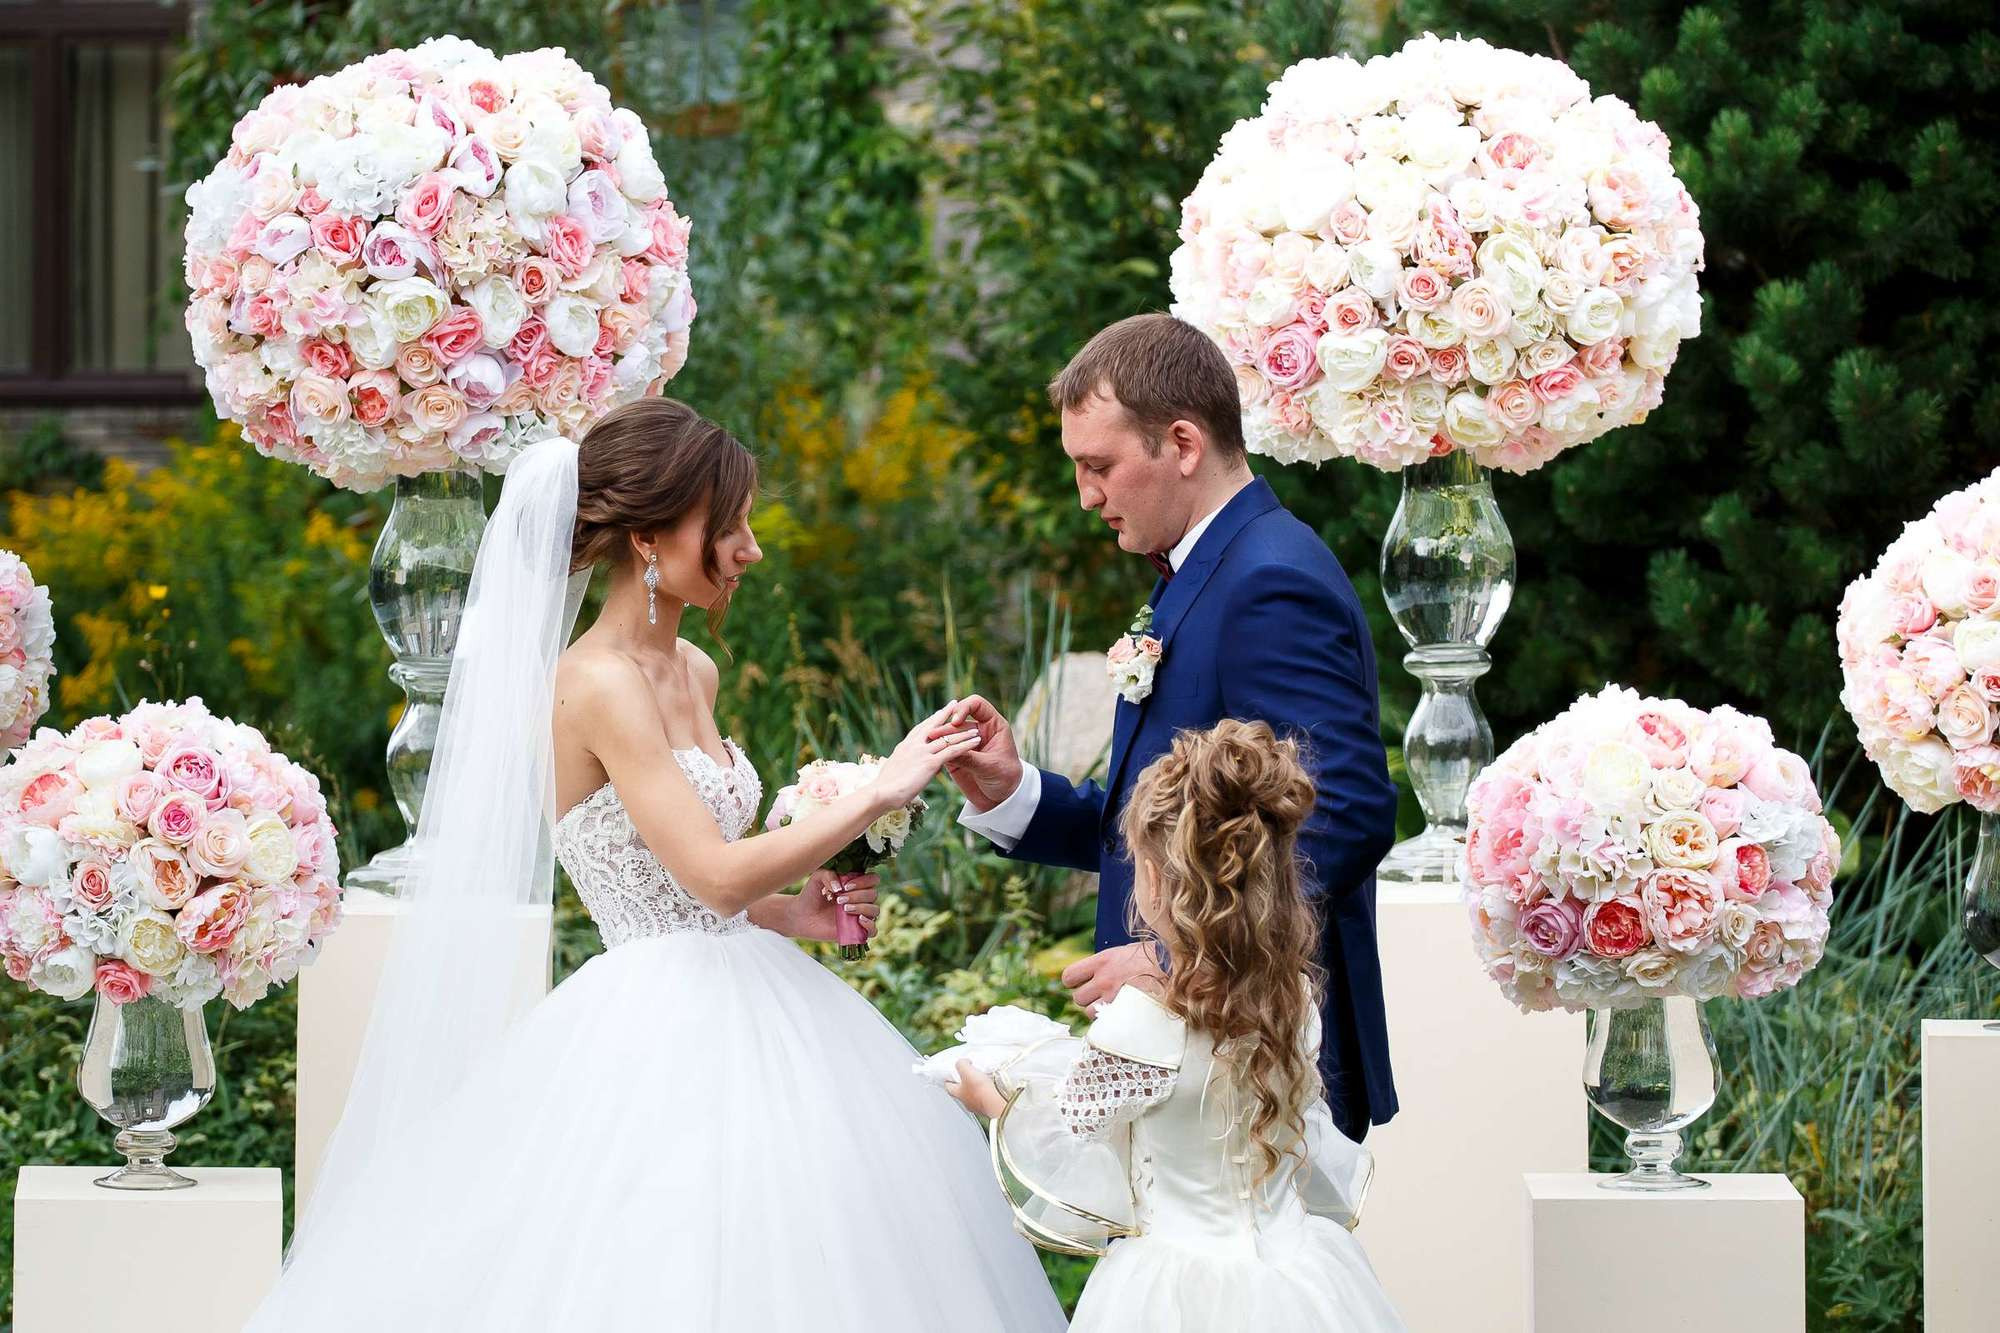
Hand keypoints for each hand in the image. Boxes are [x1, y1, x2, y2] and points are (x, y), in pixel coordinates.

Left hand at [790, 870, 878, 943]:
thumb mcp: (817, 878)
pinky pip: (873, 930)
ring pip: (875, 910)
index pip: (873, 879)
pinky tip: (858, 920)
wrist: (801, 915)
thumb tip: (841, 887)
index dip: (864, 881)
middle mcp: (861, 900)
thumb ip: (829, 874)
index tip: (845, 885)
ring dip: (862, 908)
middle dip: (857, 895)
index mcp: (856, 885)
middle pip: (873, 894)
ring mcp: (860, 916)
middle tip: (839, 899)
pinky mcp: (856, 932)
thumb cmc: (811, 895)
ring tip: (844, 909)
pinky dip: (870, 925)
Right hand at [872, 701, 981, 810]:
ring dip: (963, 732)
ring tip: (975, 728)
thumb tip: (908, 768)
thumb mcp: (894, 773)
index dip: (930, 720)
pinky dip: (966, 745)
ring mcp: (922, 752)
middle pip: (933, 725)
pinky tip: (976, 741)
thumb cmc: (883, 790)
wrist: (880, 794)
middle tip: (955, 703)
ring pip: (947, 738)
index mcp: (904, 747)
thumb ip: (904, 767)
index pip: (920, 729)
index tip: (938, 713)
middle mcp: (913, 745)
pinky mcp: (929, 763)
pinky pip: (952, 751)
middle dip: (945, 714)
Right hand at [926, 694, 1023, 812]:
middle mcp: (978, 730)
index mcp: (993, 725)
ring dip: (937, 738)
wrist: (1003, 798)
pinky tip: (928, 755)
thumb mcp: (989, 767)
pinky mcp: (957, 757)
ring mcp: (966, 744)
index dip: (964, 708)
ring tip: (926, 744)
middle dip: (945, 727)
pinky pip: (944, 749)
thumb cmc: (1005, 778)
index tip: (955, 721)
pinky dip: (936, 750)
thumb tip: (948, 752)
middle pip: (957, 719)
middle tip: (933, 735)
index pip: (976, 704)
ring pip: (948, 734)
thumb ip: (970, 758)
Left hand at [946, 1059, 1007, 1118]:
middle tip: (969, 1075)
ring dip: (976, 1089)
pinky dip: (987, 1094)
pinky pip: (985, 1099)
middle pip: (961, 1092)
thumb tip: (963, 1062)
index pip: (948, 1087)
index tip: (951, 1074)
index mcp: (958, 1093)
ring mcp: (977, 1106)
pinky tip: (992, 1088)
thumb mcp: (966, 1070)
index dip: (949, 1080)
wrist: (996, 1103)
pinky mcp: (988, 1107)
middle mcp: (966, 1102)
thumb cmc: (980, 1090)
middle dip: (964, 1084)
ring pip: (974, 1096)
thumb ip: (961, 1064)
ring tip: (982, 1081)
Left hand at [1061, 942, 1163, 1013]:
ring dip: (1099, 1012)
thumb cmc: (1156, 958)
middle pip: (1078, 998)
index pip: (1069, 976)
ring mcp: (1115, 998)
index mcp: (1103, 960)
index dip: (1075, 982)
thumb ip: (1107, 964)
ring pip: (1090, 1013)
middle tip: (1103, 996)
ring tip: (1115, 1005)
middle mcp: (1104, 979)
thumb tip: (1094, 975)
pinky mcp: (1125, 1012)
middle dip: (1088, 999)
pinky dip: (1110, 1022)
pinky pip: (1106, 1023)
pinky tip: (1122, 1015)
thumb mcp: (1127, 952)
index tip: (1084, 983)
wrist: (1179, 969)